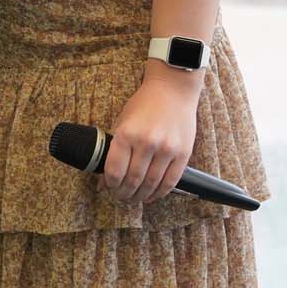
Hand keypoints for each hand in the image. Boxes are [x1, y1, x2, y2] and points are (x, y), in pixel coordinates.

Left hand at [100, 70, 201, 204]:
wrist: (173, 89)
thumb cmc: (144, 104)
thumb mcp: (122, 122)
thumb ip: (113, 151)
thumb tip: (104, 179)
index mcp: (126, 134)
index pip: (114, 171)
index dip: (110, 185)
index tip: (110, 188)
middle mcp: (147, 143)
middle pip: (132, 181)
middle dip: (124, 194)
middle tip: (121, 197)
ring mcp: (167, 149)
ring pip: (151, 184)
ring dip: (141, 196)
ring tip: (135, 198)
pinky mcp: (183, 153)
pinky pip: (171, 181)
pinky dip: (160, 192)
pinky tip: (152, 195)